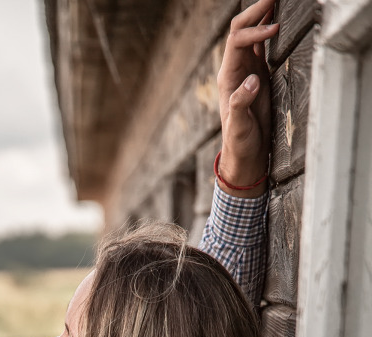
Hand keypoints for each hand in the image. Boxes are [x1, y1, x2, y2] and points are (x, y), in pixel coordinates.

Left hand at [217, 0, 278, 193]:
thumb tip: (252, 80)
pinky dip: (267, 31)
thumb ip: (241, 103)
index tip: (274, 29)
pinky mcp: (257, 75)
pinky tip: (277, 21)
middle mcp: (235, 69)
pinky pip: (260, 46)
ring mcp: (246, 70)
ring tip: (276, 1)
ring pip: (250, 34)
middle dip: (255, 12)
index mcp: (228, 77)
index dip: (254, 30)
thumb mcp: (238, 126)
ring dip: (261, 17)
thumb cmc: (239, 142)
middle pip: (240, 30)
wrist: (244, 153)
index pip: (237, 41)